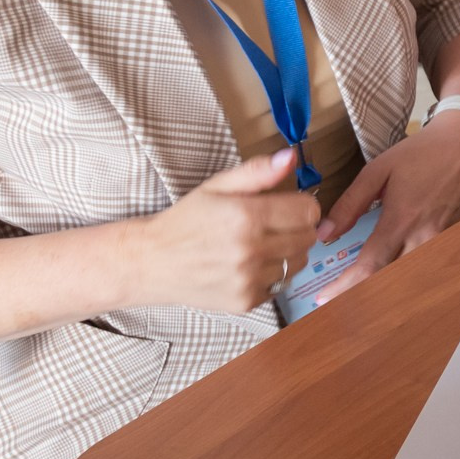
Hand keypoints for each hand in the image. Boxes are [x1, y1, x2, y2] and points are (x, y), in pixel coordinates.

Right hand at [131, 149, 320, 311]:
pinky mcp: (246, 301)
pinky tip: (251, 265)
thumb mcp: (216, 187)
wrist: (151, 262)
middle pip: (308, 237)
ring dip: (289, 252)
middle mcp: (251, 250)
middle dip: (298, 228)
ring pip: (299, 262)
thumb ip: (256, 172)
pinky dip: (273, 275)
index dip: (303, 206)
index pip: (308, 211)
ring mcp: (249, 279)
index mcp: (246, 216)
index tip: (290, 206)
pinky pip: (281, 285)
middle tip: (275, 225)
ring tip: (262, 245)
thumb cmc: (185, 220)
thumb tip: (290, 158)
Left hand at [310, 114, 459, 302]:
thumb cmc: (422, 152)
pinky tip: (396, 279)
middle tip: (340, 304)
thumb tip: (324, 232)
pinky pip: (430, 266)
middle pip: (393, 282)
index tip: (324, 297)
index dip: (346, 287)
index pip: (370, 266)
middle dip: (365, 297)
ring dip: (388, 290)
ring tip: (364, 296)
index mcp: (402, 220)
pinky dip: (411, 278)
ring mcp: (444, 241)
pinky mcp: (456, 238)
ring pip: (414, 279)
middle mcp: (425, 237)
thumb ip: (350, 203)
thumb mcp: (378, 169)